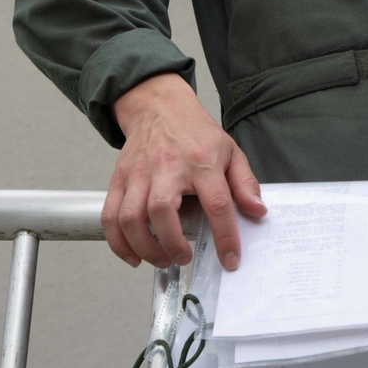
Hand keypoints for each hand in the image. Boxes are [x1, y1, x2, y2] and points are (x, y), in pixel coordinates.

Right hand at [101, 72, 266, 270]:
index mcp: (201, 162)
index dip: (225, 237)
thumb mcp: (230, 151)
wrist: (160, 107)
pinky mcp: (119, 178)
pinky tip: (133, 253)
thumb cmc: (195, 133)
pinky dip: (118, 242)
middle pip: (162, 210)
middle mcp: (167, 167)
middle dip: (172, 243)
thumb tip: (257, 211)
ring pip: (130, 217)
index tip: (230, 260)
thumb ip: (245, 183)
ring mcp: (139, 173)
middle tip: (184, 257)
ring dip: (144, 247)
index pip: (216, 203)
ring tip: (162, 258)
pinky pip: (110, 216)